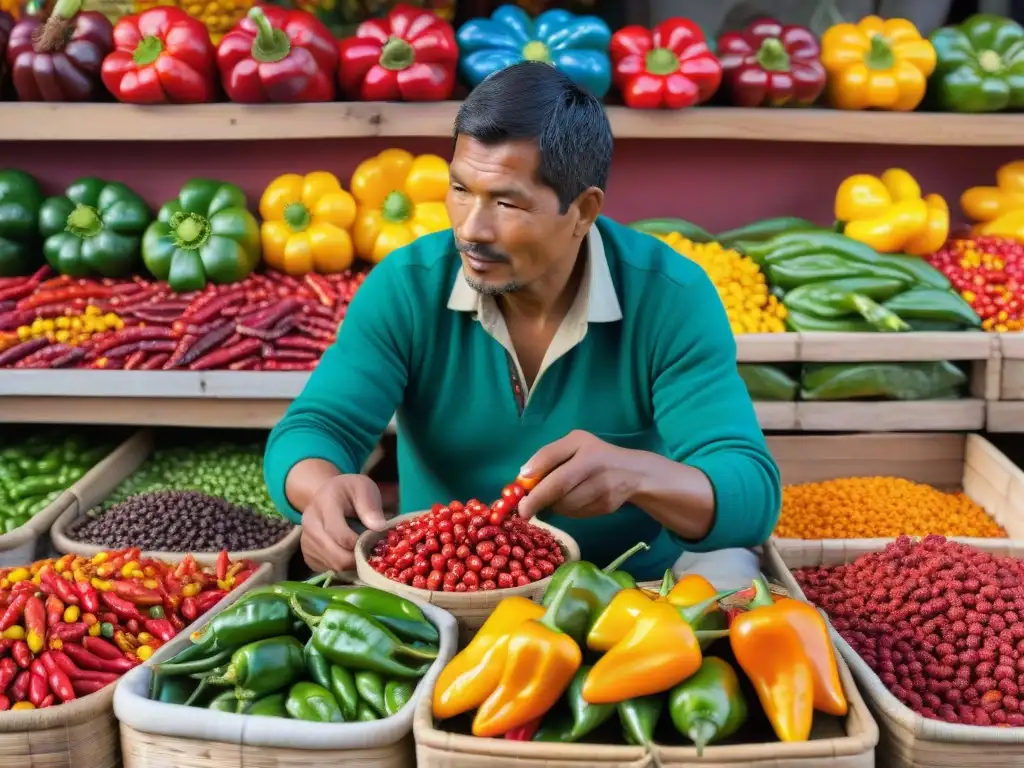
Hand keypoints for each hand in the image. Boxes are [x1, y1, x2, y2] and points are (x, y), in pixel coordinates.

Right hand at [300, 474, 386, 572]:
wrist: (326, 494)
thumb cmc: (350, 491)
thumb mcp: (364, 488)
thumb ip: (370, 507)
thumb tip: (378, 527)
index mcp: (324, 504)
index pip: (340, 534)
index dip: (360, 543)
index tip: (375, 543)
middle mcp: (310, 523)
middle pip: (336, 555)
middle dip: (358, 559)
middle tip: (373, 554)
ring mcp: (306, 540)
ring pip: (333, 565)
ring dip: (352, 564)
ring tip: (363, 552)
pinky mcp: (307, 554)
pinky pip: (328, 569)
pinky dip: (343, 567)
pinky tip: (351, 554)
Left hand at [516, 430, 644, 519]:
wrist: (633, 473)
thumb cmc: (595, 455)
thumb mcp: (574, 444)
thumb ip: (548, 455)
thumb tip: (523, 476)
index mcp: (583, 446)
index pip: (552, 459)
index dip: (533, 475)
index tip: (519, 488)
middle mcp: (595, 466)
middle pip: (559, 487)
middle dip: (537, 501)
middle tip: (524, 511)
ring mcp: (603, 488)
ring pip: (566, 505)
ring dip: (554, 506)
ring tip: (556, 498)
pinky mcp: (606, 507)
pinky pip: (577, 514)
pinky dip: (568, 512)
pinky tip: (572, 502)